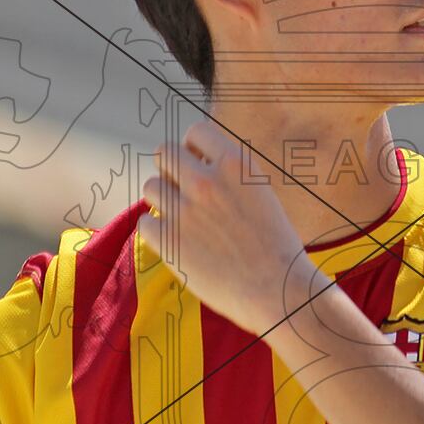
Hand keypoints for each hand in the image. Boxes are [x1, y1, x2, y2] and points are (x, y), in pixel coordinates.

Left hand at [136, 121, 313, 333]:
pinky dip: (157, 231)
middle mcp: (207, 181)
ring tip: (182, 220)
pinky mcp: (169, 241)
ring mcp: (186, 210)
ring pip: (151, 186)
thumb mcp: (261, 194)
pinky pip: (145, 222)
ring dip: (163, 200)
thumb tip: (198, 166)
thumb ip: (229, 176)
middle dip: (172, 169)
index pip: (197, 132)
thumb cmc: (276, 247)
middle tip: (184, 192)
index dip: (193, 148)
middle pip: (165, 152)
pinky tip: (177, 243)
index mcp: (236, 164)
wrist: (278, 291)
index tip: (198, 164)